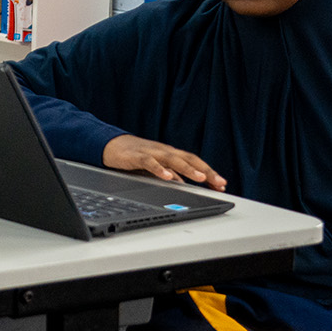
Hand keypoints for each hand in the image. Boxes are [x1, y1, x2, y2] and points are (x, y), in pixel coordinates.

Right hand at [101, 135, 226, 189]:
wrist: (109, 144)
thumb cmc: (134, 156)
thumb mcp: (155, 167)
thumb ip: (170, 174)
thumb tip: (184, 186)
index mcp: (170, 154)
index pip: (194, 161)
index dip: (209, 172)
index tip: (222, 185)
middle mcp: (164, 151)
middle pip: (189, 159)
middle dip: (206, 171)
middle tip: (219, 183)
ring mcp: (151, 152)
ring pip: (173, 159)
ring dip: (188, 169)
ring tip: (200, 178)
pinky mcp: (136, 155)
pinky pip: (150, 162)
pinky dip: (160, 169)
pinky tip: (168, 177)